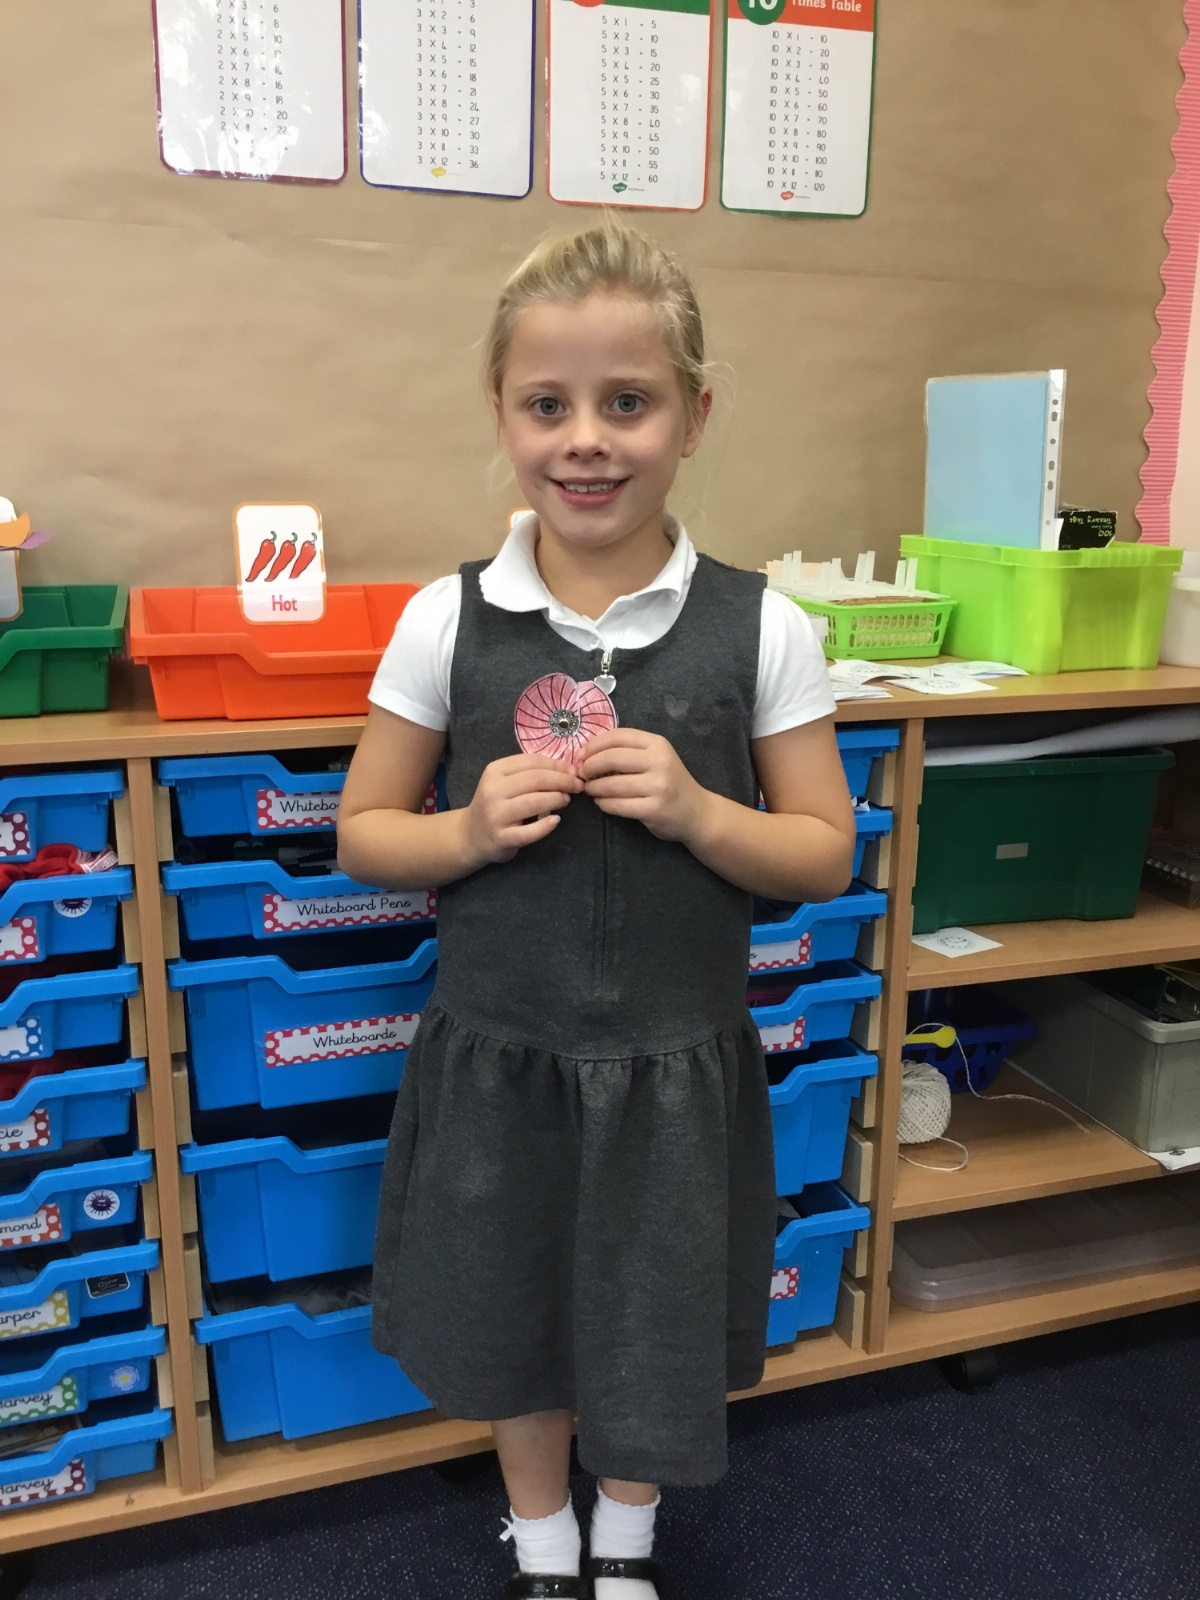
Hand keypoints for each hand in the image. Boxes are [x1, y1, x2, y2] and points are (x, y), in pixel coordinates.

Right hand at [462, 754, 582, 866]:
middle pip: (535, 779)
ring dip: (556, 799)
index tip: (573, 770)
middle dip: (562, 780)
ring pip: (533, 802)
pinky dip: (545, 826)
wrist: (472, 834)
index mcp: (495, 771)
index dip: (556, 764)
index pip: (531, 762)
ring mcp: (496, 815)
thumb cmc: (496, 804)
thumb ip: (531, 773)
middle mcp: (493, 791)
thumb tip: (567, 768)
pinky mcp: (501, 837)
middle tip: (577, 786)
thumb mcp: (506, 782)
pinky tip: (556, 821)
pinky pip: (528, 832)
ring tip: (566, 799)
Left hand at [577, 728, 710, 842]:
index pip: (618, 736)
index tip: (580, 754)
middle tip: (581, 774)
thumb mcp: (656, 758)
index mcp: (657, 744)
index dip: (594, 744)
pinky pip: (618, 805)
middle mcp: (659, 761)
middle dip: (589, 766)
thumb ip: (629, 752)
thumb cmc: (670, 782)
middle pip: (611, 758)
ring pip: (612, 784)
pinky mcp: (653, 809)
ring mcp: (658, 786)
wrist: (697, 812)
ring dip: (594, 787)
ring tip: (589, 789)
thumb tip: (587, 753)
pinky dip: (604, 804)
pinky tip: (602, 803)